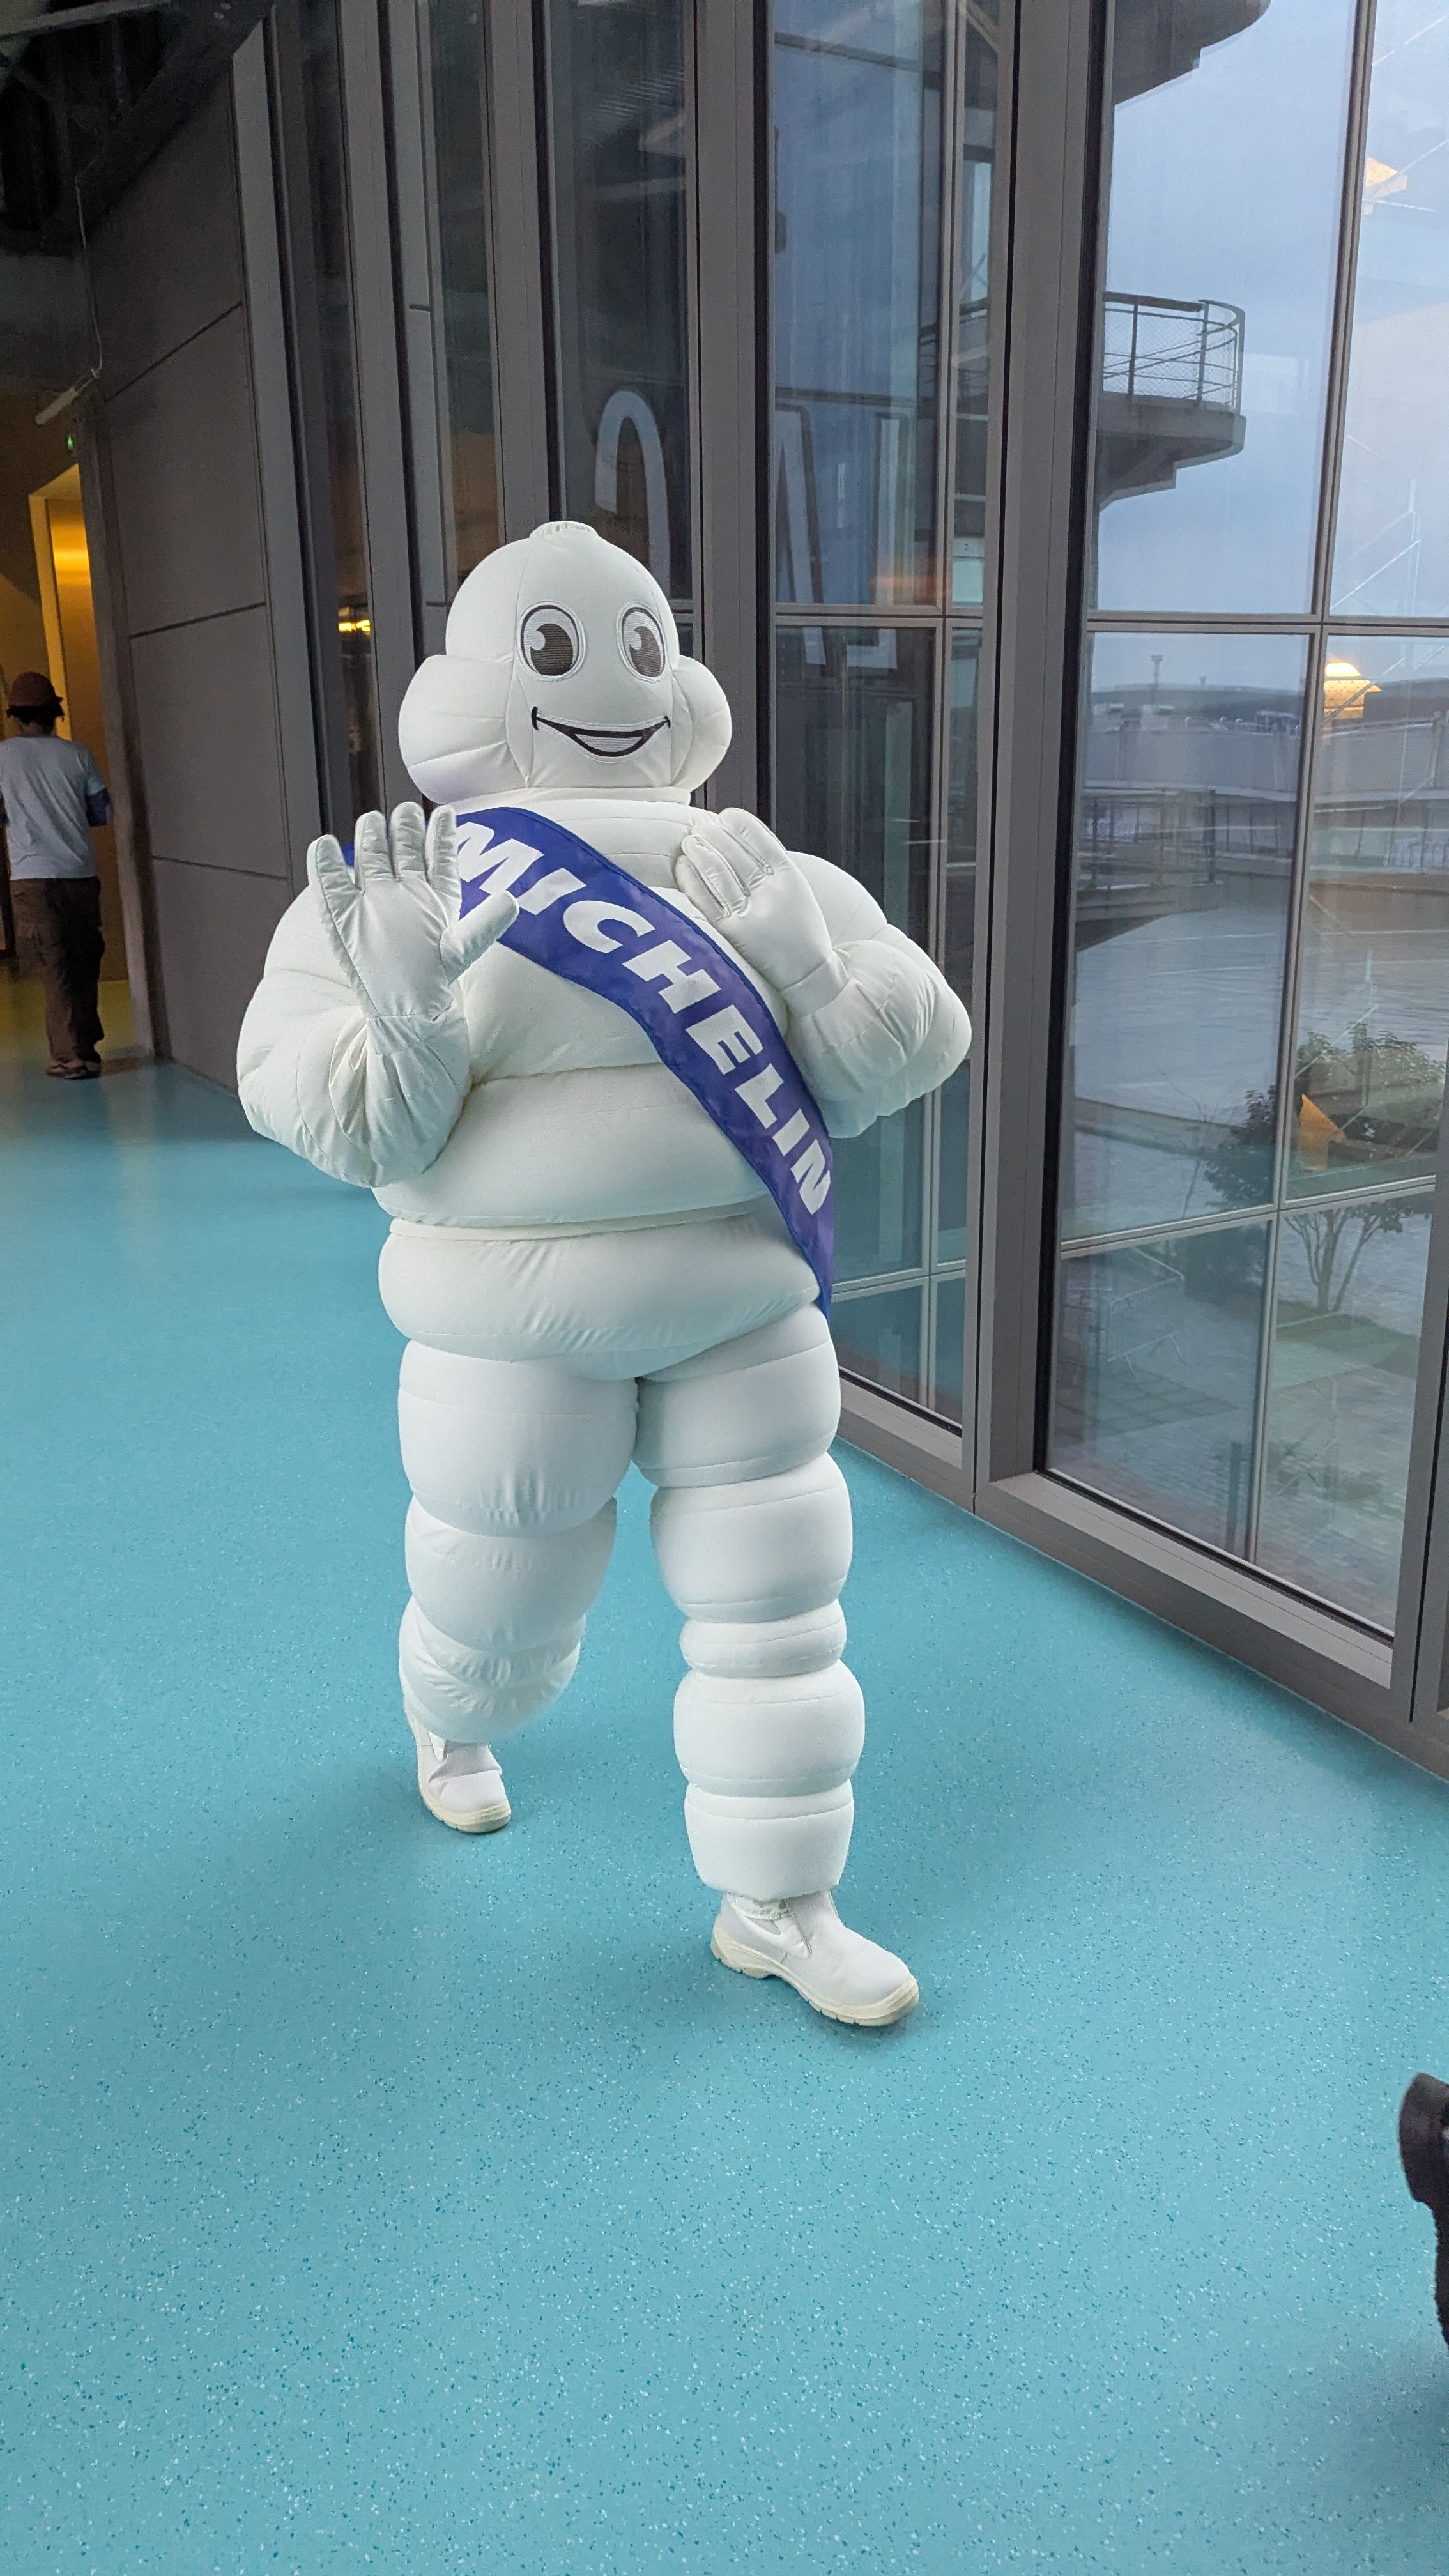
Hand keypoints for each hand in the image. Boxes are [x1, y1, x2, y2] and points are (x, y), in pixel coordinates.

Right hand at [308, 803, 517, 1023]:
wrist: (403, 1008)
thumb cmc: (434, 978)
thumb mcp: (463, 949)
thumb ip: (485, 924)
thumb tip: (511, 900)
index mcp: (434, 895)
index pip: (438, 857)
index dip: (441, 835)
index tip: (445, 813)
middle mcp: (403, 892)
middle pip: (402, 851)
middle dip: (404, 829)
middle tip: (405, 811)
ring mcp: (372, 900)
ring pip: (371, 859)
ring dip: (371, 838)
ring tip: (372, 820)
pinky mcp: (341, 914)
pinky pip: (331, 885)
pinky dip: (325, 866)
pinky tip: (324, 846)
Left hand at [675, 808, 841, 1003]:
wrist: (809, 978)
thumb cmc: (801, 936)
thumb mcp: (798, 894)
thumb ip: (774, 871)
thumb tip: (741, 846)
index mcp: (791, 879)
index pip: (762, 841)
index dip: (741, 825)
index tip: (726, 815)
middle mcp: (771, 893)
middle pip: (736, 854)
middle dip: (716, 836)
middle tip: (701, 826)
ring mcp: (751, 913)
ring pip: (718, 872)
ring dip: (701, 852)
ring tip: (690, 840)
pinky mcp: (732, 934)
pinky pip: (706, 900)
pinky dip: (692, 880)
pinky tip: (683, 866)